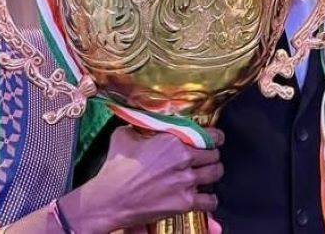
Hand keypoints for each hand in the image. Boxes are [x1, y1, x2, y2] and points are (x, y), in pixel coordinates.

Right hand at [65, 126, 224, 231]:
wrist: (109, 200)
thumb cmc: (115, 169)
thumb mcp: (124, 136)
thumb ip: (142, 127)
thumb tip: (145, 122)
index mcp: (173, 140)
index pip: (210, 135)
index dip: (214, 137)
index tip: (214, 140)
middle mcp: (184, 159)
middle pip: (214, 155)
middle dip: (211, 156)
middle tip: (205, 159)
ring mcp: (186, 182)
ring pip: (215, 174)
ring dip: (212, 174)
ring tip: (206, 175)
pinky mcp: (184, 203)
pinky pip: (210, 201)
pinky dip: (210, 200)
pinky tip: (204, 197)